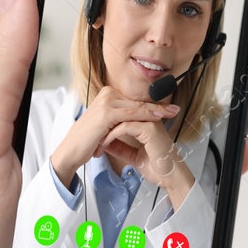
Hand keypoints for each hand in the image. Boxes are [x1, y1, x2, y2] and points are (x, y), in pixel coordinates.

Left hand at [0, 0, 247, 247]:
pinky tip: (231, 172)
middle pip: (137, 111)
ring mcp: (80, 207)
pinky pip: (158, 221)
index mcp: (13, 122)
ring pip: (157, 161)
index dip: (142, 43)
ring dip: (211, 135)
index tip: (193, 20)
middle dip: (196, 88)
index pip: (88, 66)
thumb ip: (3, 67)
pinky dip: (198, 196)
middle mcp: (50, 159)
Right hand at [49, 84, 178, 192]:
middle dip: (158, 106)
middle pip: (138, 101)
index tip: (168, 108)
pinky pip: (131, 114)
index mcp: (107, 96)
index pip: (134, 100)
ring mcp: (106, 103)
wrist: (71, 151)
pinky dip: (146, 116)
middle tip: (175, 109)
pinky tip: (158, 118)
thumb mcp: (106, 126)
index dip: (152, 104)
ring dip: (156, 110)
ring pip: (137, 107)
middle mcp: (106, 95)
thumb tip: (135, 119)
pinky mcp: (106, 114)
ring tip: (171, 113)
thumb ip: (119, 119)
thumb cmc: (87, 141)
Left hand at [100, 117, 194, 207]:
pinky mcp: (150, 129)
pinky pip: (124, 127)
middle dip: (103, 127)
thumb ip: (120, 146)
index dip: (107, 126)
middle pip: (120, 114)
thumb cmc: (157, 168)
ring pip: (120, 118)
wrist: (171, 179)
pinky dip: (111, 136)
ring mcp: (150, 122)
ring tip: (96, 145)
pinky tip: (104, 145)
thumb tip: (105, 142)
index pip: (122, 115)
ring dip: (105, 132)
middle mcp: (149, 118)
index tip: (95, 138)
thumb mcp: (132, 155)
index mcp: (146, 122)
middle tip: (92, 140)